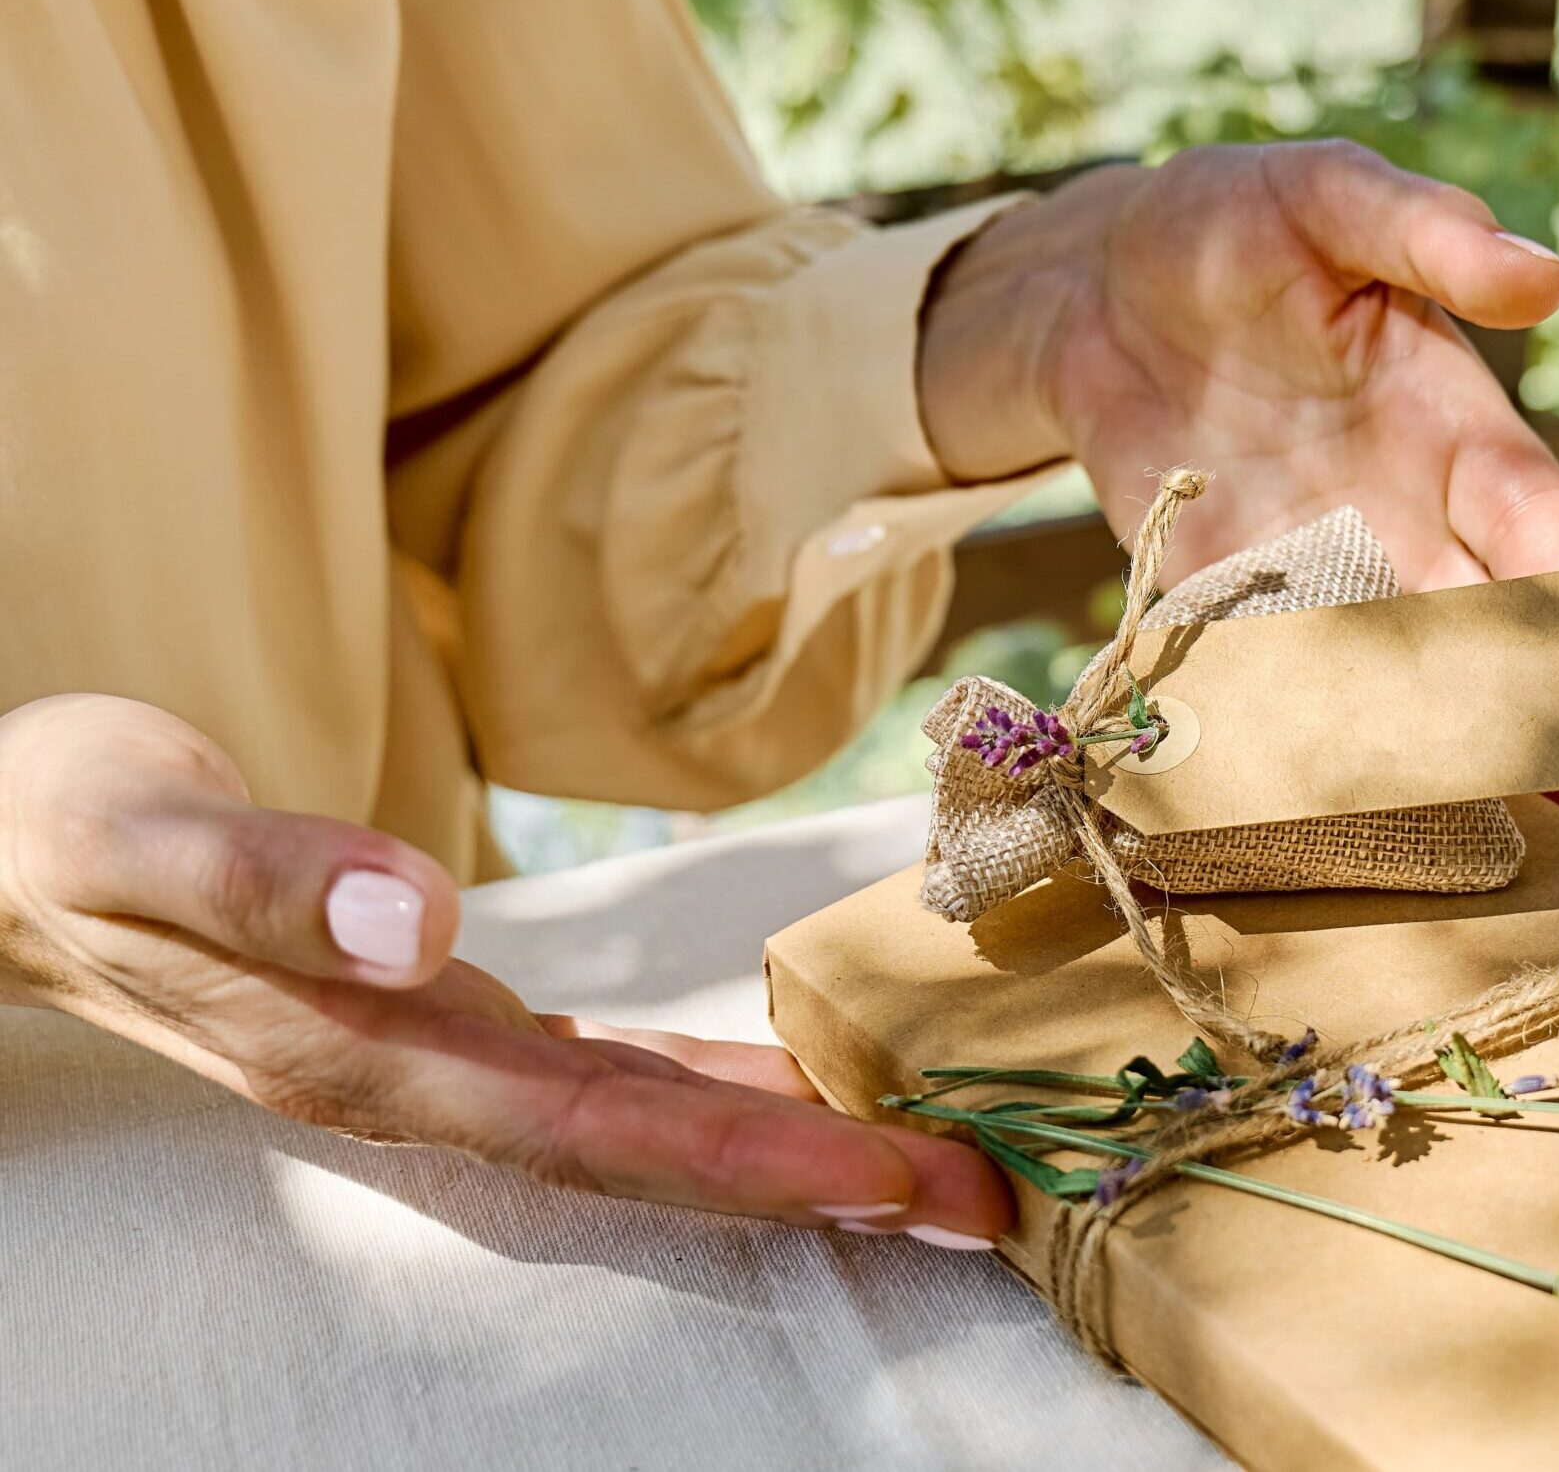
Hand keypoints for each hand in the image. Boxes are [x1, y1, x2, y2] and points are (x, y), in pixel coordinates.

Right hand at [0, 694, 1010, 1244]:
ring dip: (794, 1146)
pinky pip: (612, 1074)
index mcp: (367, 1050)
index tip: (889, 1179)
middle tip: (989, 1201)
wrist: (1, 854)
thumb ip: (266, 875)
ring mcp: (440, 1059)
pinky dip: (717, 1089)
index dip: (747, 1161)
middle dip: (822, 1181)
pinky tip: (800, 1087)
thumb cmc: (59, 827)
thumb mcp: (134, 829)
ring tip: (940, 1165)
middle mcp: (422, 1079)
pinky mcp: (450, 1018)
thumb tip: (412, 916)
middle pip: (654, 1150)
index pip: (593, 1128)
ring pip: (646, 1120)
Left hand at [920, 141, 1558, 858]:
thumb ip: (1426, 235)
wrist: (1103, 283)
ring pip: (1402, 695)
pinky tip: (1332, 848)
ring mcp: (1319, 576)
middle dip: (1554, 745)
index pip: (1538, 525)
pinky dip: (1305, 765)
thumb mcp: (1333, 198)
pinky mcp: (1227, 610)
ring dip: (1443, 781)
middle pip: (1497, 645)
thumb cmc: (1243, 221)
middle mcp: (1406, 521)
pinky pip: (1278, 697)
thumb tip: (1542, 277)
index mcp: (1454, 427)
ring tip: (1487, 882)